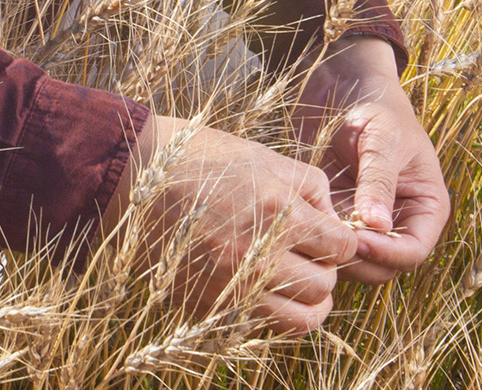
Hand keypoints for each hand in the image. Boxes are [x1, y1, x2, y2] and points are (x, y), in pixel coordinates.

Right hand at [103, 115, 357, 334]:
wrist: (138, 178)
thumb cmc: (204, 158)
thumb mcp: (264, 156)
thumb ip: (309, 187)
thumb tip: (335, 221)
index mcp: (278, 211)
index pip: (341, 248)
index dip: (343, 242)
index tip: (332, 237)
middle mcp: (259, 254)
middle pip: (324, 286)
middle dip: (326, 272)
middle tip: (312, 257)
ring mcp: (233, 285)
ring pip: (300, 319)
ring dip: (307, 303)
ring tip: (297, 283)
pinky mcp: (209, 305)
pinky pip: (259, 326)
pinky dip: (270, 313)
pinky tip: (263, 289)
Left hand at [292, 38, 449, 284]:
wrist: (344, 83)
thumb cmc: (376, 107)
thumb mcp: (383, 140)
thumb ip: (379, 182)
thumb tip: (378, 227)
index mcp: (425, 207)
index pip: (413, 252)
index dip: (387, 253)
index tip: (358, 240)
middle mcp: (398, 221)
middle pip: (383, 266)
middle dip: (358, 258)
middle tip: (328, 237)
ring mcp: (365, 220)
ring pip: (354, 259)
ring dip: (334, 251)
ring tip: (313, 227)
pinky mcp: (337, 212)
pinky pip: (329, 239)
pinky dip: (317, 236)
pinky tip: (302, 218)